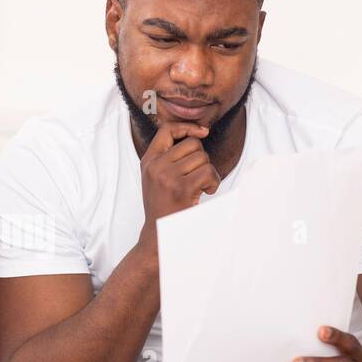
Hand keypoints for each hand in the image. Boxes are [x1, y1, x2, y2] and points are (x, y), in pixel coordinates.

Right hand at [138, 122, 219, 248]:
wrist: (159, 234)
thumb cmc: (163, 206)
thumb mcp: (156, 177)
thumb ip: (168, 157)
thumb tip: (197, 134)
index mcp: (148, 161)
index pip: (167, 130)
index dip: (187, 127)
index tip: (203, 132)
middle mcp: (155, 166)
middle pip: (192, 144)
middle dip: (202, 159)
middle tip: (198, 176)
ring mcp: (167, 177)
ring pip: (203, 158)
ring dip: (209, 173)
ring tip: (201, 187)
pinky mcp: (181, 188)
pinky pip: (208, 172)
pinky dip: (213, 182)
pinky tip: (206, 192)